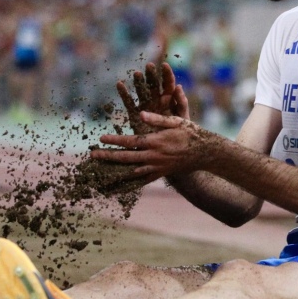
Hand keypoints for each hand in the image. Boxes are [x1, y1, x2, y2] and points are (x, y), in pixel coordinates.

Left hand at [91, 111, 219, 178]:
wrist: (204, 153)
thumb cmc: (190, 133)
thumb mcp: (176, 121)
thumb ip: (157, 118)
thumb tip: (140, 112)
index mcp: (157, 142)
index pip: (131, 141)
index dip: (115, 140)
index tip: (100, 138)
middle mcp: (155, 157)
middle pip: (127, 158)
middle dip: (108, 157)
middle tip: (93, 155)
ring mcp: (157, 167)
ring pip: (132, 171)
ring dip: (115, 171)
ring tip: (100, 171)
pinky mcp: (160, 174)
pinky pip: (142, 181)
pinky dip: (128, 183)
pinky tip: (117, 186)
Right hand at [116, 62, 189, 133]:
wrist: (165, 150)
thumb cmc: (178, 135)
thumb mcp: (182, 119)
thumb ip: (181, 103)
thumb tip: (179, 86)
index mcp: (170, 101)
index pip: (169, 85)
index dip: (167, 74)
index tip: (164, 65)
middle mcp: (157, 101)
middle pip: (154, 85)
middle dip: (152, 75)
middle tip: (149, 66)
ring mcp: (146, 106)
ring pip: (142, 91)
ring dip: (139, 82)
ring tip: (137, 74)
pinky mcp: (135, 114)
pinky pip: (129, 102)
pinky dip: (124, 94)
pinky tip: (119, 84)